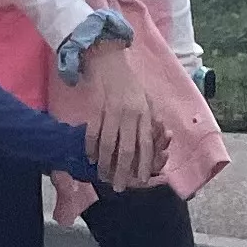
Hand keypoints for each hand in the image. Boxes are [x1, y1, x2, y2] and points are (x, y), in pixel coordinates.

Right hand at [70, 39, 169, 188]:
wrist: (110, 59)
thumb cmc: (130, 83)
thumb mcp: (147, 100)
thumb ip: (150, 121)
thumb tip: (157, 142)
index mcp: (145, 113)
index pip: (146, 143)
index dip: (145, 163)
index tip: (143, 180)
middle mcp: (131, 114)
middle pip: (128, 148)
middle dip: (123, 170)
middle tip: (119, 187)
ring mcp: (112, 112)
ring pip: (109, 143)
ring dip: (105, 163)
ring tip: (102, 177)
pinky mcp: (96, 108)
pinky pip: (93, 132)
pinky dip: (91, 146)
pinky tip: (90, 158)